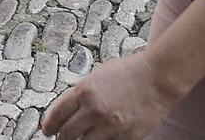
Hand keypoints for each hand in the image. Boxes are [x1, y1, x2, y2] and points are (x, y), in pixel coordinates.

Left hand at [39, 51, 181, 139]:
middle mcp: (94, 110)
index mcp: (84, 91)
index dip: (48, 126)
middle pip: (67, 134)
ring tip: (79, 139)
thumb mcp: (97, 75)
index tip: (47, 130)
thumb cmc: (130, 72)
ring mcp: (109, 126)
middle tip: (60, 138)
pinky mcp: (124, 137)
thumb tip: (68, 109)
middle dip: (61, 139)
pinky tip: (99, 138)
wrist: (158, 78)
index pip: (57, 115)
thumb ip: (82, 92)